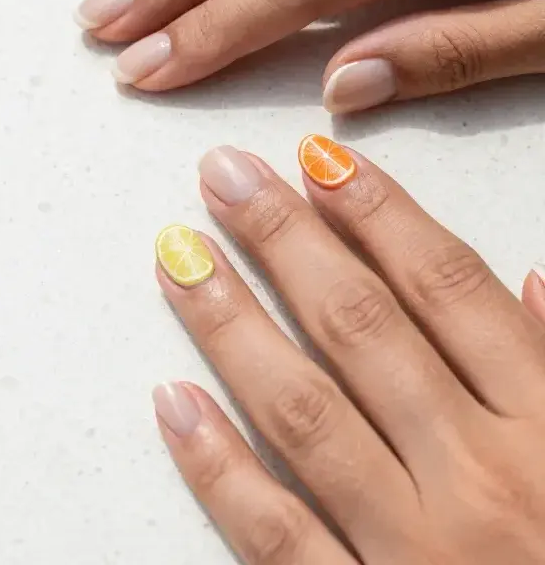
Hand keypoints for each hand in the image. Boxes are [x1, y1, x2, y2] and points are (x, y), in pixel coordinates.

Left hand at [152, 138, 544, 563]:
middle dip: (287, 240)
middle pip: (363, 326)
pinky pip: (277, 539)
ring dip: (234, 325)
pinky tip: (173, 401)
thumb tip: (535, 283)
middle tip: (224, 176)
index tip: (320, 156)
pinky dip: (219, 468)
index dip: (380, 213)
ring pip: (306, 411)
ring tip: (179, 255)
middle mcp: (480, 476)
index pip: (448, 287)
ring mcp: (416, 551)